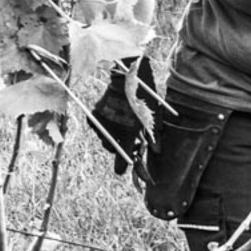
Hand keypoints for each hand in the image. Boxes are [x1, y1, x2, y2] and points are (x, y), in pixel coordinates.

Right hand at [88, 58, 152, 177]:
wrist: (124, 79)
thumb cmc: (143, 98)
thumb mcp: (153, 117)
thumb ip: (154, 136)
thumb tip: (157, 151)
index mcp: (127, 134)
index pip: (123, 159)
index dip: (123, 165)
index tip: (122, 171)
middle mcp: (111, 132)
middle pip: (112, 149)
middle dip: (120, 148)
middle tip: (129, 142)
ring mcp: (100, 125)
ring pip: (105, 140)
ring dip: (112, 138)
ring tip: (121, 128)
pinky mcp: (92, 118)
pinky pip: (98, 130)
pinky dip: (105, 128)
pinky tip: (113, 120)